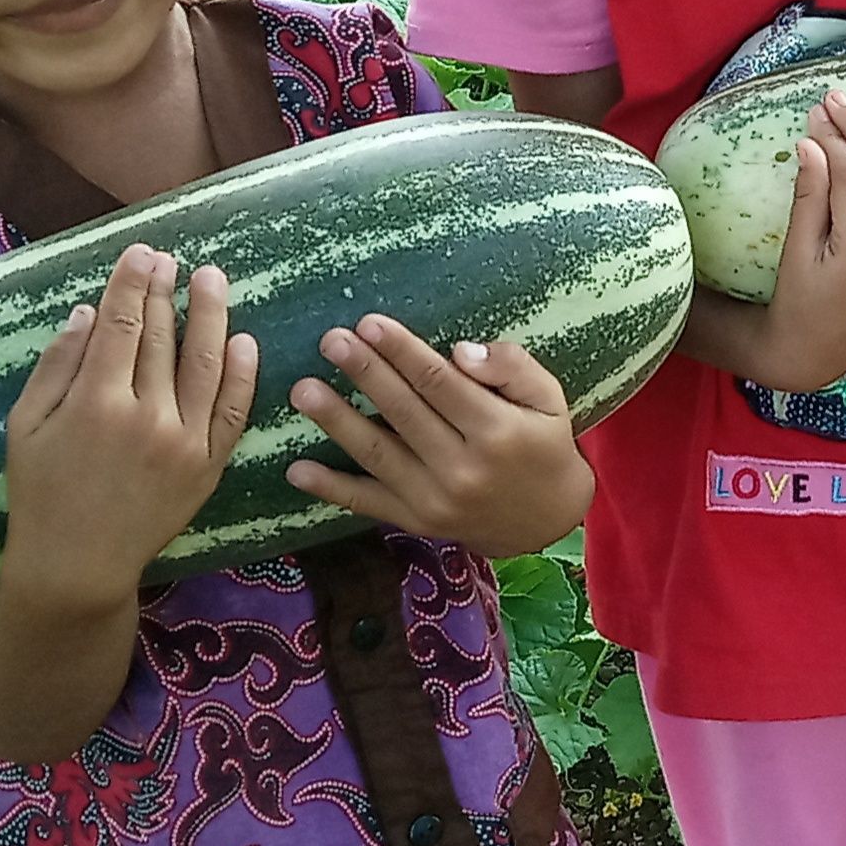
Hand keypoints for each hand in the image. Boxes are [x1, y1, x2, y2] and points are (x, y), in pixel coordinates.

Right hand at [1, 244, 261, 605]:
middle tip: (171, 259)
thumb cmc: (40, 493)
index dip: (133, 284)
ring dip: (212, 315)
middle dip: (166, 291)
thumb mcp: (25, 425)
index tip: (142, 252)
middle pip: (162, 338)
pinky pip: (233, 412)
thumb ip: (56, 365)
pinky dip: (244, 374)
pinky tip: (244, 340)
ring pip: (207, 364)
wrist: (78, 565)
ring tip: (213, 278)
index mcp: (96, 403)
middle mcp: (147, 417)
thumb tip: (86, 312)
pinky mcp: (209, 467)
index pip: (122, 326)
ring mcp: (185, 443)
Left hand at [286, 321, 594, 557]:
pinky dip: (331, 488)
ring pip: (378, 455)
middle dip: (365, 373)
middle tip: (331, 341)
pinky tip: (297, 469)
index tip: (369, 323)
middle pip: (404, 412)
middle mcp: (463, 468)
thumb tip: (460, 352)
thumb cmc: (544, 444)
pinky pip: (368, 502)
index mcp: (497, 431)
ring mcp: (436, 500)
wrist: (545, 520)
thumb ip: (511, 367)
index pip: (440, 384)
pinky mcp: (417, 521)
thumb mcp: (548, 398)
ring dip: (337, 422)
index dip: (403, 352)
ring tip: (303, 391)